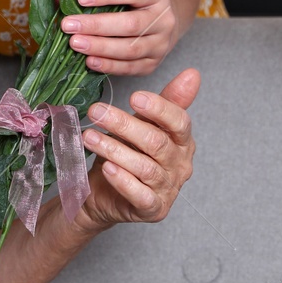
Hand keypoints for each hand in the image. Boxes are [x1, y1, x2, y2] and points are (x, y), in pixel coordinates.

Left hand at [60, 0, 180, 75]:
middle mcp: (163, 20)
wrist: (166, 25)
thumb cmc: (136, 5)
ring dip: (100, 47)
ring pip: (130, 48)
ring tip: (75, 43)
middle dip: (96, 26)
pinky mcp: (153, 64)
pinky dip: (108, 65)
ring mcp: (160, 45)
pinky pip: (130, 68)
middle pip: (131, 24)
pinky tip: (89, 61)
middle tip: (69, 25)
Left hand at [72, 68, 197, 233]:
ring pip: (145, 167)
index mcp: (182, 141)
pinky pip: (140, 195)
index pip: (179, 122)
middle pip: (157, 142)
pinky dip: (122, 181)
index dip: (158, 108)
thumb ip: (165, 102)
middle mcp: (180, 165)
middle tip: (96, 111)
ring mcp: (168, 189)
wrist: (104, 192)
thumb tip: (192, 74)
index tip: (134, 96)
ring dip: (114, 149)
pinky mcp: (153, 208)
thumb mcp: (143, 123)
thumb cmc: (127, 152)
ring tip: (89, 137)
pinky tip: (106, 168)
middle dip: (124, 124)